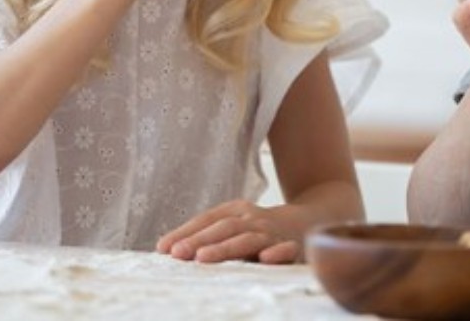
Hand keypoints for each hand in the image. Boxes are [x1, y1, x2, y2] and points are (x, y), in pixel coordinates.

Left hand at [156, 199, 300, 263]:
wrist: (305, 224)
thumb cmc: (258, 232)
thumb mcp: (235, 228)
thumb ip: (209, 237)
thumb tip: (167, 250)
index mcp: (237, 210)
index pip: (208, 219)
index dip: (186, 231)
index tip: (163, 248)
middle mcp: (254, 218)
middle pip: (224, 227)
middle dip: (200, 240)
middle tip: (178, 253)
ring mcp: (272, 233)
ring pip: (247, 239)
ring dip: (225, 248)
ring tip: (203, 258)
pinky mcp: (293, 248)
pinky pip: (286, 250)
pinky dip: (277, 253)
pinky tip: (266, 259)